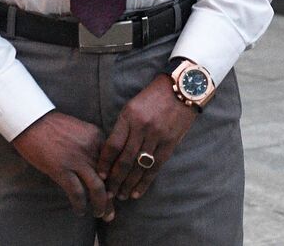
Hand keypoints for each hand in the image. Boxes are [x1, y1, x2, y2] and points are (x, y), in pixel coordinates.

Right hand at [12, 111, 114, 220]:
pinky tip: (80, 211)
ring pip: (97, 187)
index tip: (117, 192)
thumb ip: (92, 146)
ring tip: (100, 214)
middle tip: (112, 212)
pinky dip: (80, 205)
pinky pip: (76, 192)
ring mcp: (77, 159)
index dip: (117, 180)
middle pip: (109, 177)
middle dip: (112, 197)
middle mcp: (91, 148)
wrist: (31, 121)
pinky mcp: (61, 169)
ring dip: (101, 205)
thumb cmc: (54, 126)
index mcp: (97, 137)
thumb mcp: (81, 131)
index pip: (115, 162)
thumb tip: (98, 166)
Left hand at [98, 74, 198, 201]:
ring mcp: (157, 136)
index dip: (105, 163)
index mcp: (129, 116)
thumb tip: (112, 152)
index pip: (113, 145)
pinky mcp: (170, 142)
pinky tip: (137, 192)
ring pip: (139, 166)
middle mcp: (142, 127)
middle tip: (108, 193)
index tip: (100, 176)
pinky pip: (155, 167)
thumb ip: (123, 127)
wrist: (183, 88)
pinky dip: (145, 181)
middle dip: (115, 179)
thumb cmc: (154, 96)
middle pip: (125, 160)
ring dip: (129, 184)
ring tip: (121, 195)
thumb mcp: (133, 105)